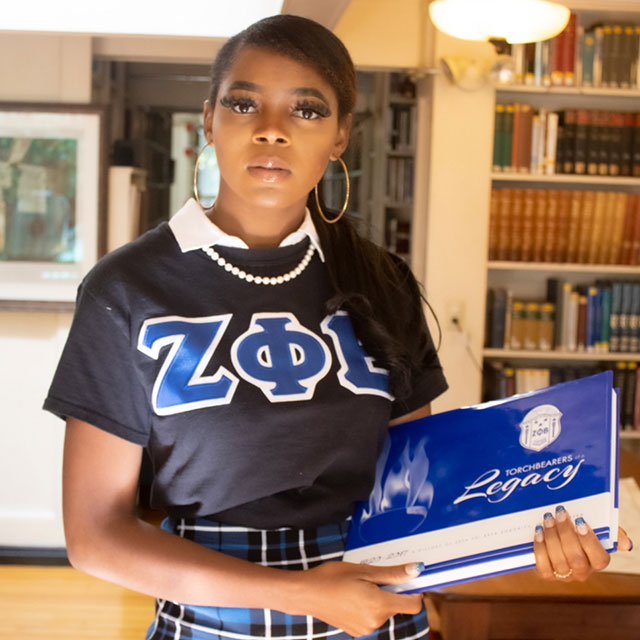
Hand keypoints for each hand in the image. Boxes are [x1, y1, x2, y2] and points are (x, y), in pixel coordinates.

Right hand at [295, 561, 423, 636]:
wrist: (306, 593)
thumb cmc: (332, 577)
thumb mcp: (364, 570)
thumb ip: (392, 574)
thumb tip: (416, 570)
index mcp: (379, 605)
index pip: (413, 605)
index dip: (414, 591)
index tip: (407, 579)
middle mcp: (375, 622)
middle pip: (396, 606)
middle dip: (390, 591)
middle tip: (371, 577)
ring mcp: (365, 629)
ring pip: (384, 611)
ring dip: (378, 599)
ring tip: (358, 586)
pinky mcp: (357, 631)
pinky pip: (372, 617)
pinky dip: (368, 607)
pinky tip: (352, 597)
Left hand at [533, 505, 632, 582]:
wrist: (556, 536)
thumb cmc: (580, 532)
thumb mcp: (598, 529)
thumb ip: (613, 533)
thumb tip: (626, 544)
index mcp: (597, 561)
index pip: (599, 558)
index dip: (589, 541)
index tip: (580, 521)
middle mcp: (582, 571)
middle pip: (576, 559)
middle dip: (566, 534)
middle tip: (559, 514)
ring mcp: (564, 575)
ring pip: (559, 562)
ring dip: (551, 538)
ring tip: (547, 519)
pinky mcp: (547, 575)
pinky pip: (543, 567)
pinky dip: (540, 549)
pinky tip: (538, 533)